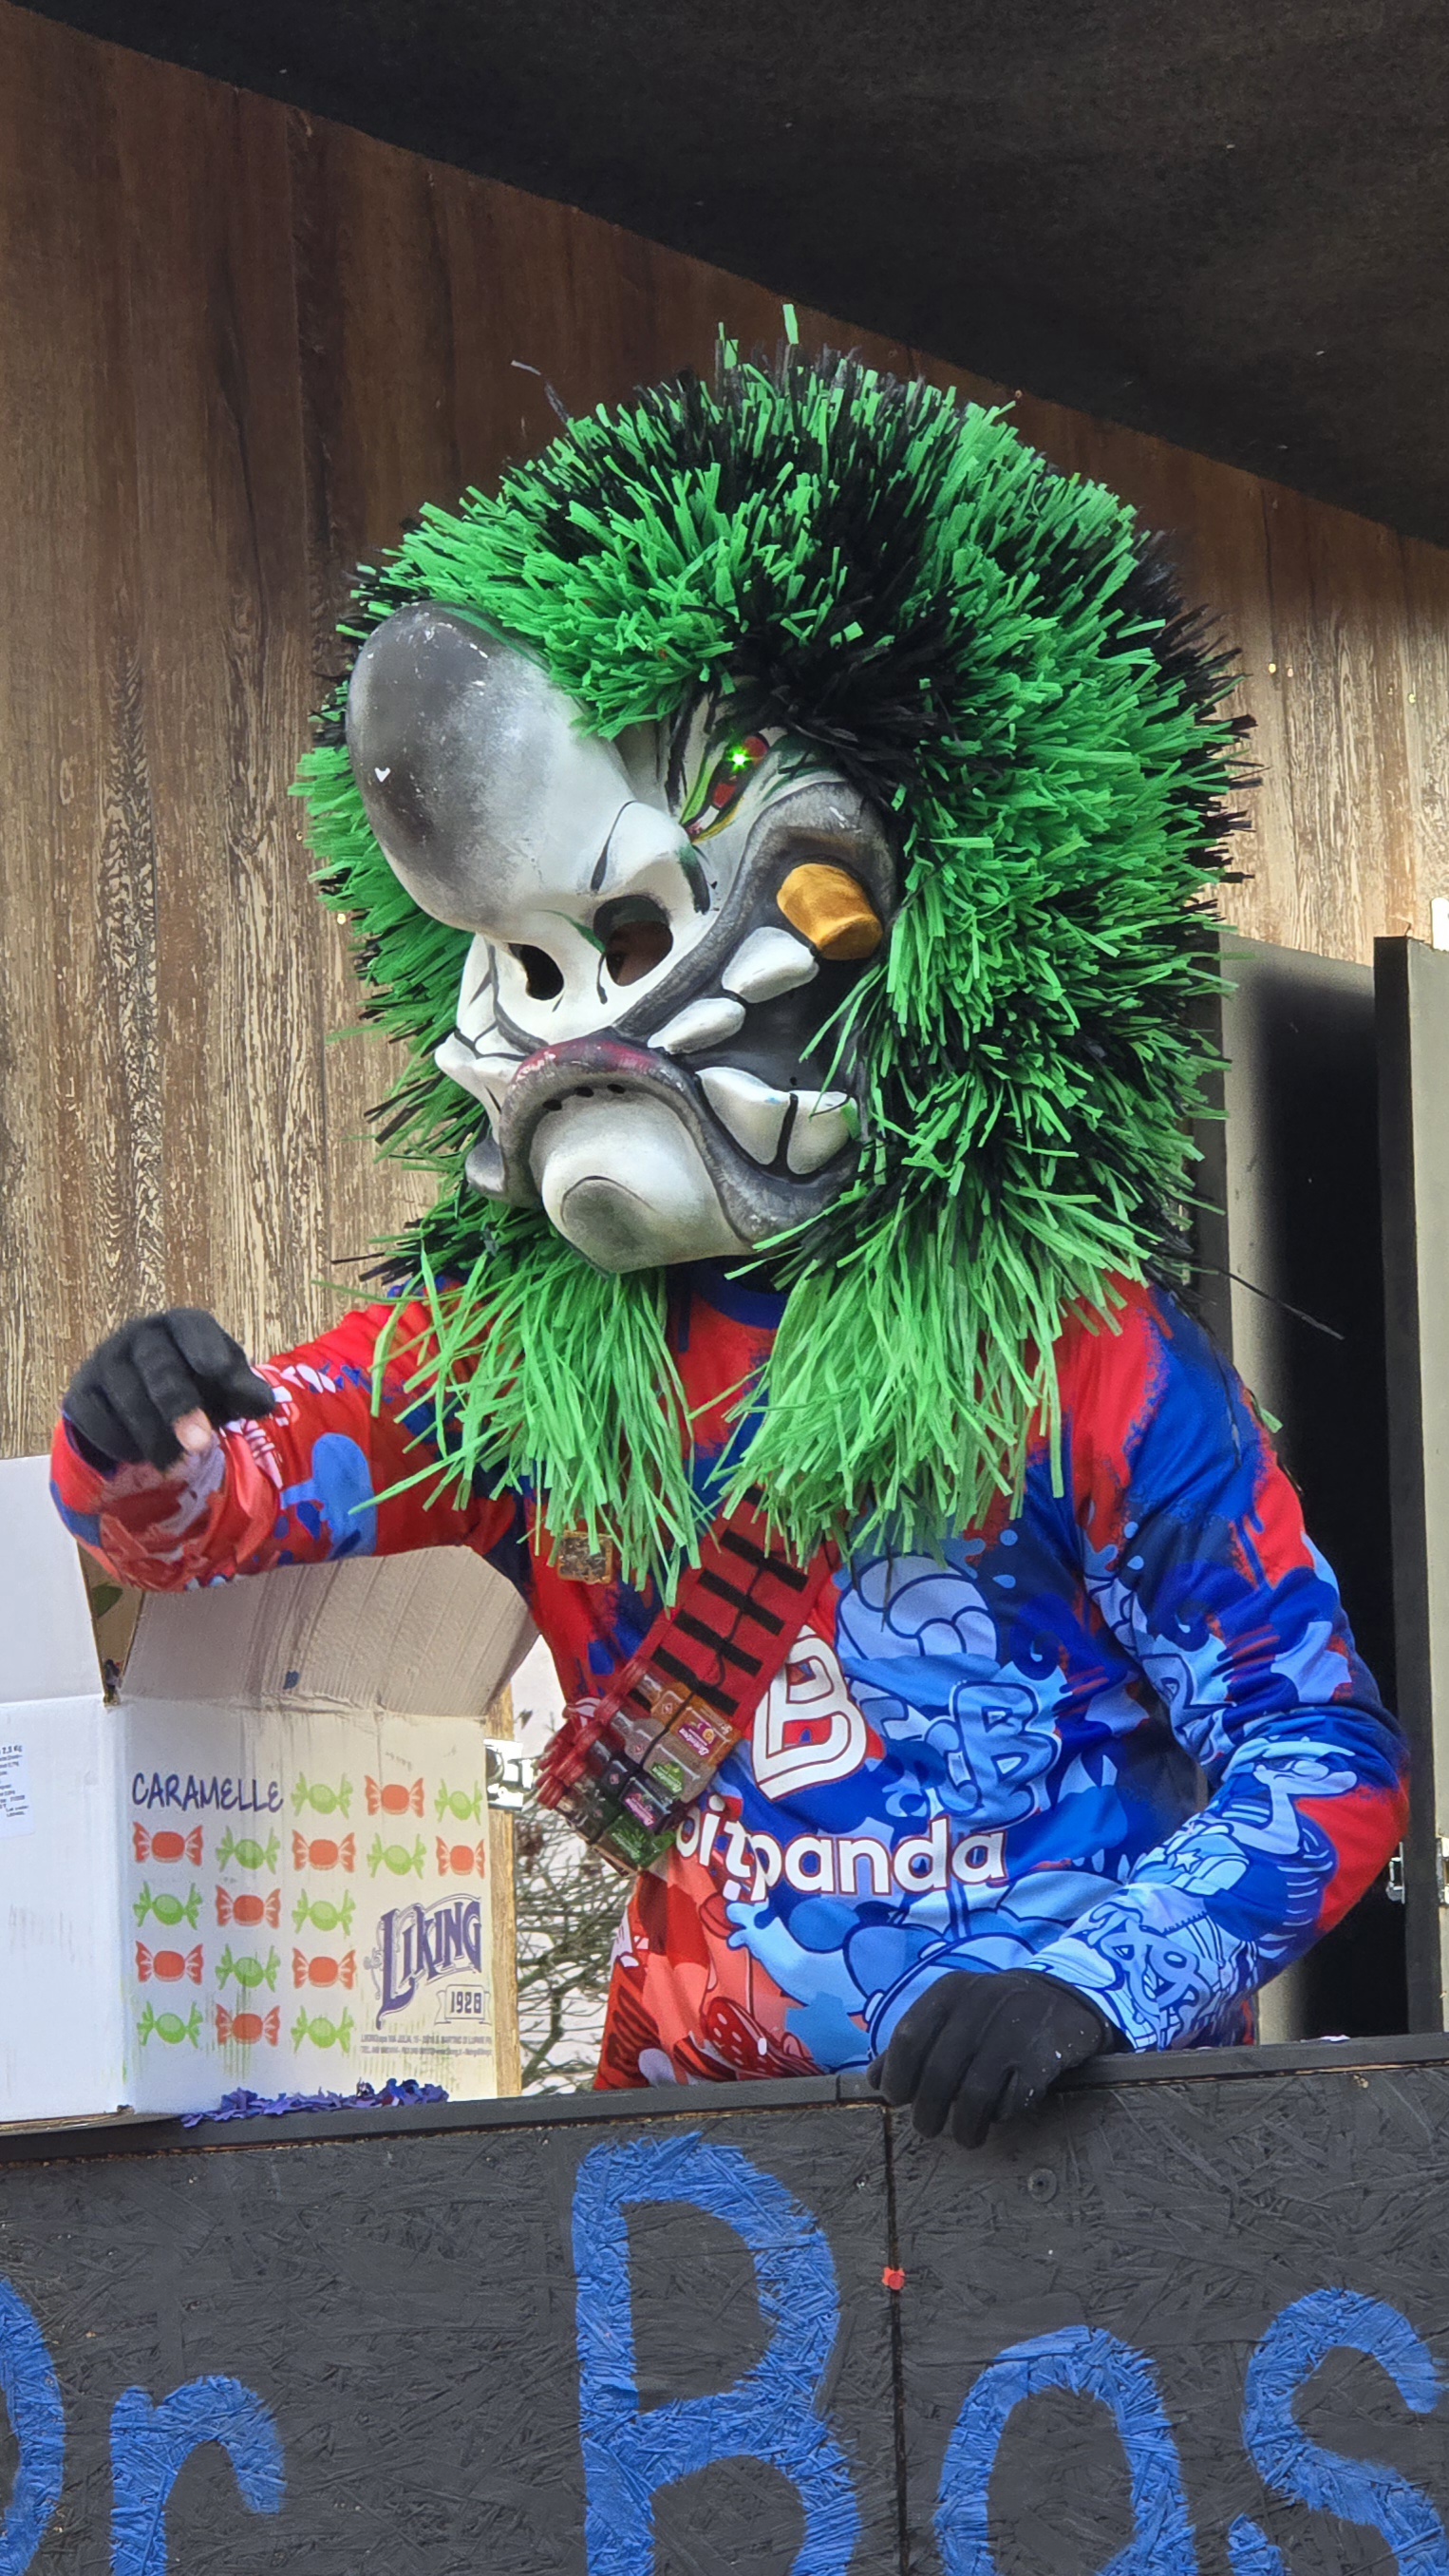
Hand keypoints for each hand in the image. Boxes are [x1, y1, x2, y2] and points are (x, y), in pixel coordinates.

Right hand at [62, 1308, 274, 1472]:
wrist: (144, 1405)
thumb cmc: (196, 1388)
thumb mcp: (226, 1389)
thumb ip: (245, 1393)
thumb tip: (264, 1404)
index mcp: (181, 1326)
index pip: (192, 1326)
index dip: (204, 1346)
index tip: (218, 1370)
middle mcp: (139, 1335)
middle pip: (156, 1363)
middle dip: (178, 1405)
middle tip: (200, 1444)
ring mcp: (105, 1361)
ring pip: (125, 1393)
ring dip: (152, 1434)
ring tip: (175, 1462)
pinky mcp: (82, 1392)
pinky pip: (95, 1417)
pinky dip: (117, 1441)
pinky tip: (137, 1456)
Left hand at [869, 1968, 1115, 2149]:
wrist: (1060, 1997)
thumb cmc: (991, 2014)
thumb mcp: (951, 2014)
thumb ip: (914, 2043)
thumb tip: (875, 2081)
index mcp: (949, 1992)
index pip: (909, 2037)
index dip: (898, 2074)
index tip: (898, 2099)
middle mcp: (978, 2005)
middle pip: (939, 2072)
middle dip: (929, 2111)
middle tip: (928, 2129)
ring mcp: (1013, 2028)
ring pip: (975, 2092)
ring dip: (966, 2125)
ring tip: (965, 2137)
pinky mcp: (1043, 2053)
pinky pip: (1014, 2097)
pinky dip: (1002, 2113)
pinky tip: (1000, 2115)